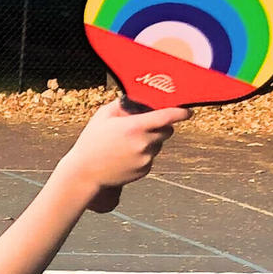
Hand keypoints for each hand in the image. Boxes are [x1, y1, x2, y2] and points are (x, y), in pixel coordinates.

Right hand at [57, 99, 189, 199]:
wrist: (84, 173)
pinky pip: (151, 158)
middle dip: (161, 127)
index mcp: (134, 127)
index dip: (180, 113)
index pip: (167, 117)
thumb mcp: (102, 117)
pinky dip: (143, 155)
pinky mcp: (145, 170)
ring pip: (158, 145)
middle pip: (166, 131)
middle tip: (144, 127)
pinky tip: (125, 156)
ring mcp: (146, 158)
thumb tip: (134, 100)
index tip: (187, 112)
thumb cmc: (91, 142)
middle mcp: (144, 143)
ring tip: (126, 145)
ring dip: (150, 141)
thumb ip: (121, 105)